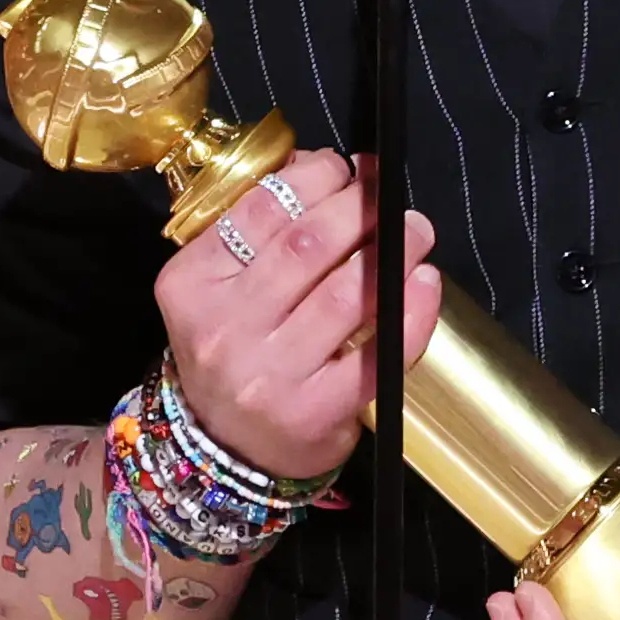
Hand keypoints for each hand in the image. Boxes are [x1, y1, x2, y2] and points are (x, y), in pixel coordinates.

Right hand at [150, 149, 438, 481]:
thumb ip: (257, 232)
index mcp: (194, 284)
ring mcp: (272, 373)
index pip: (261, 209)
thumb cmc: (231, 351)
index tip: (347, 168)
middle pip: (308, 244)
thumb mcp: (217, 289)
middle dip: (362, 206)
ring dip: (394, 249)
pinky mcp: (317, 409)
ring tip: (416, 230)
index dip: (315, 176)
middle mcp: (227, 327)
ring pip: (347, 294)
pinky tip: (425, 283)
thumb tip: (320, 168)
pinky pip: (378, 350)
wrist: (224, 451)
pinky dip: (411, 310)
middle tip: (390, 195)